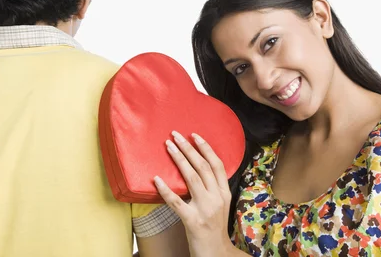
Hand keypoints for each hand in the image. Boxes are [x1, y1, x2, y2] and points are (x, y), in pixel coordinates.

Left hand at [153, 131, 233, 256]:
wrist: (216, 253)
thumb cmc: (214, 227)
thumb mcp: (220, 204)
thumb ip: (212, 187)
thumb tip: (196, 165)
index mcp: (224, 193)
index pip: (217, 164)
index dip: (206, 148)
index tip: (194, 135)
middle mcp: (217, 198)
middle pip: (202, 167)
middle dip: (188, 148)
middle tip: (175, 135)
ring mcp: (205, 209)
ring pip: (191, 178)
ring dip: (179, 160)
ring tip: (168, 146)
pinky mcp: (192, 221)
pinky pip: (176, 202)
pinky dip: (165, 189)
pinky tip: (156, 179)